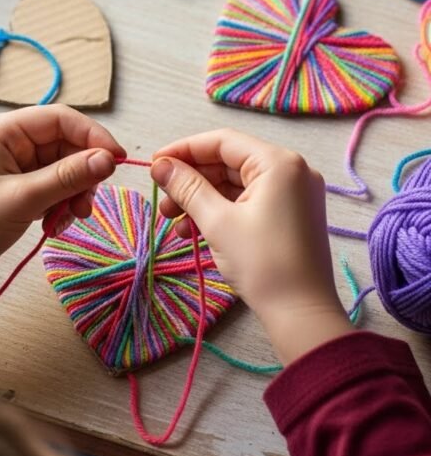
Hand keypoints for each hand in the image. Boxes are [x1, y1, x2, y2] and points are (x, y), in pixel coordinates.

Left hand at [0, 105, 124, 318]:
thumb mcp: (23, 199)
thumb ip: (68, 177)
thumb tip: (109, 159)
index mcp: (3, 130)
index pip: (61, 118)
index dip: (93, 136)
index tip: (118, 161)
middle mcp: (9, 143)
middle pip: (65, 145)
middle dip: (82, 173)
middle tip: (88, 203)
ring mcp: (13, 167)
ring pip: (63, 170)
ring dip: (73, 194)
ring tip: (71, 219)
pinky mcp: (16, 191)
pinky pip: (52, 189)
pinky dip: (61, 205)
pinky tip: (55, 226)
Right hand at [151, 130, 352, 364]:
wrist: (301, 314)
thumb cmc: (263, 264)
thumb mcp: (217, 222)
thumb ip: (187, 187)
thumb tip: (160, 164)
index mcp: (278, 162)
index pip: (222, 141)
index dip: (184, 150)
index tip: (154, 164)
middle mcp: (291, 170)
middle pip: (229, 162)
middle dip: (191, 181)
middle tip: (162, 201)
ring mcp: (294, 193)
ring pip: (236, 184)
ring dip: (202, 199)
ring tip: (173, 222)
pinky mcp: (291, 214)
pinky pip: (249, 201)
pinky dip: (221, 211)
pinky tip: (193, 230)